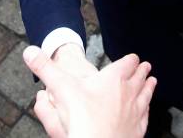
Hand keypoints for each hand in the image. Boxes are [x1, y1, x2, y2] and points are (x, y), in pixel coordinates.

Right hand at [23, 46, 156, 137]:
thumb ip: (45, 68)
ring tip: (152, 82)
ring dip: (149, 87)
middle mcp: (129, 93)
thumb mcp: (60, 88)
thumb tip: (30, 52)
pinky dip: (147, 110)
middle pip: (139, 77)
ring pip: (146, 95)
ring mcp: (136, 112)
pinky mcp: (137, 130)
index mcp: (114, 79)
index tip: (133, 58)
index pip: (127, 63)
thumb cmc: (82, 119)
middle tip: (146, 67)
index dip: (130, 59)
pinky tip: (146, 111)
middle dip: (142, 71)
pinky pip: (145, 117)